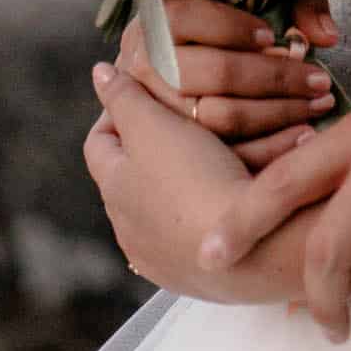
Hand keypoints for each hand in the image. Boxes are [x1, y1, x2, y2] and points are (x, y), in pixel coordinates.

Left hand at [85, 63, 253, 296]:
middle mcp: (128, 231)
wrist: (251, 247)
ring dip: (184, 178)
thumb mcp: (155, 125)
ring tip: (222, 149)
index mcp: (114, 191)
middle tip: (190, 115)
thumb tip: (99, 73)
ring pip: (166, 205)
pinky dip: (209, 209)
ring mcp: (161, 259)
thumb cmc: (196, 180)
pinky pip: (196, 232)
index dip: (119, 110)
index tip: (149, 89)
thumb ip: (125, 97)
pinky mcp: (197, 277)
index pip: (100, 141)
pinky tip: (237, 191)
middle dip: (156, 144)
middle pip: (133, 174)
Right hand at [116, 0, 340, 169]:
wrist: (194, 64)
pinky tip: (301, 137)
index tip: (273, 37)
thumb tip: (324, 34)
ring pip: (213, 119)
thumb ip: (297, 2)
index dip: (231, 27)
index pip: (182, 17)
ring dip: (274, 115)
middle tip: (317, 79)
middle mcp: (143, 65)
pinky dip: (266, 150)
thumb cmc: (236, 26)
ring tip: (315, 106)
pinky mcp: (173, 153)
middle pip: (206, 73)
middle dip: (271, 77)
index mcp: (155, 19)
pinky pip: (219, 157)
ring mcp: (152, 113)